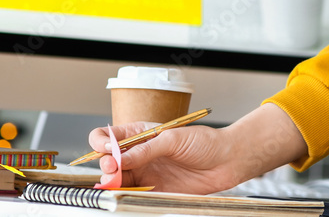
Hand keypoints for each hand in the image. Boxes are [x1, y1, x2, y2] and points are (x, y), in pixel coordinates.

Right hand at [90, 104, 307, 193]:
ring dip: (112, 181)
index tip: (106, 148)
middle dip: (105, 164)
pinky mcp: (153, 189)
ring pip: (117, 179)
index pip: (109, 136)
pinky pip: (132, 193)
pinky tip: (125, 193)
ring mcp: (146, 171)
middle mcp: (140, 153)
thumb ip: (146, 149)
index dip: (101, 142)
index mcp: (141, 133)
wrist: (226, 160)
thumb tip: (119, 158)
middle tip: (113, 168)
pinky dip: (124, 194)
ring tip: (116, 181)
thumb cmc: (205, 142)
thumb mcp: (174, 138)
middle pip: (108, 160)